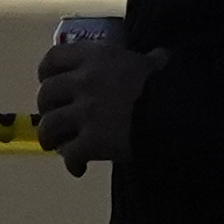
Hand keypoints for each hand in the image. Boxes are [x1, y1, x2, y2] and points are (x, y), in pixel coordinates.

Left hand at [35, 30, 161, 174]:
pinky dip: (72, 162)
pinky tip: (80, 167)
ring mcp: (85, 112)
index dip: (46, 74)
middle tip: (56, 120)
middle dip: (47, 110)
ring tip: (60, 147)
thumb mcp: (156, 66)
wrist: (178, 116)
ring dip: (51, 139)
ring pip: (48, 126)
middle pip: (46, 94)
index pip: (53, 59)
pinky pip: (69, 154)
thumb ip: (150, 60)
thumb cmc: (168, 88)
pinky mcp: (91, 140)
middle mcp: (84, 80)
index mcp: (95, 57)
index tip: (50, 83)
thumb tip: (161, 56)